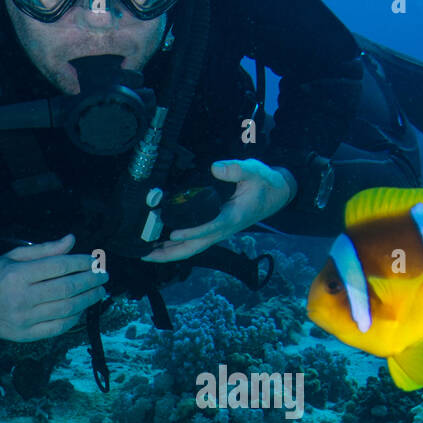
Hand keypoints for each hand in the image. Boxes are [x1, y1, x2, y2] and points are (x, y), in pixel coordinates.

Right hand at [0, 234, 108, 340]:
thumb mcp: (14, 256)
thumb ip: (45, 250)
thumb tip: (71, 240)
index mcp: (16, 275)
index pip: (58, 267)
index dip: (80, 263)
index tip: (94, 261)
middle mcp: (20, 298)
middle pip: (66, 289)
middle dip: (90, 282)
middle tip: (104, 276)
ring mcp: (24, 319)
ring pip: (66, 310)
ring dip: (88, 300)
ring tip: (100, 292)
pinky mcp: (26, 335)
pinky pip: (59, 327)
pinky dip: (75, 317)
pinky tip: (83, 308)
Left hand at [142, 159, 295, 264]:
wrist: (277, 194)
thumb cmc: (264, 183)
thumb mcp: (254, 171)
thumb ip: (236, 169)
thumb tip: (216, 168)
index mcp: (231, 218)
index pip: (208, 228)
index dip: (190, 232)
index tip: (172, 233)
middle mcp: (222, 229)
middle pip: (193, 248)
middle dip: (168, 253)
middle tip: (145, 254)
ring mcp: (217, 231)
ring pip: (190, 248)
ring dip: (168, 252)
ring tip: (145, 252)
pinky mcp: (214, 228)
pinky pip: (193, 241)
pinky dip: (175, 245)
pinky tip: (160, 242)